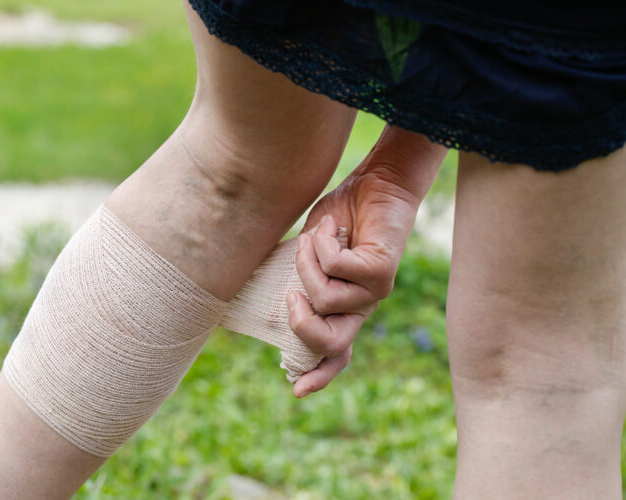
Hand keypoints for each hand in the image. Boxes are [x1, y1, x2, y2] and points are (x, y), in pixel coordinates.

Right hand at [288, 125, 447, 396]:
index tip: (296, 391)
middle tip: (291, 295)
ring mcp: (375, 291)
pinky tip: (335, 225)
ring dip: (308, 262)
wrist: (377, 182)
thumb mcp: (311, 253)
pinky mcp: (383, 271)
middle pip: (332, 344)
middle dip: (301, 324)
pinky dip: (324, 242)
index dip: (318, 374)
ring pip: (325, 298)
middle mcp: (362, 306)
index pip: (336, 352)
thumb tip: (278, 298)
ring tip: (318, 236)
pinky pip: (337, 268)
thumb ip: (300, 277)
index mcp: (344, 306)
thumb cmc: (341, 217)